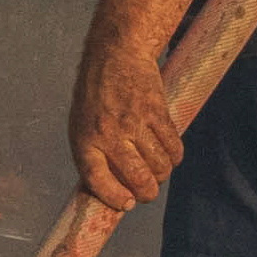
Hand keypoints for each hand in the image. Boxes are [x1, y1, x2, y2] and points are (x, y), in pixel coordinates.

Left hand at [71, 42, 185, 211]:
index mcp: (84, 138)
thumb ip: (94, 154)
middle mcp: (108, 132)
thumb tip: (113, 189)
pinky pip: (173, 146)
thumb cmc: (96, 93)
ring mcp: (134, 121)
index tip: (127, 204)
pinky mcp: (157, 111)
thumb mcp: (81, 123)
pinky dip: (175, 156)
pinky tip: (169, 154)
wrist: (116, 52)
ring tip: (158, 169)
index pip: (97, 179)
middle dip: (147, 193)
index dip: (114, 197)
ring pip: (160, 165)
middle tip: (149, 192)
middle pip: (137, 178)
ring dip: (162, 174)